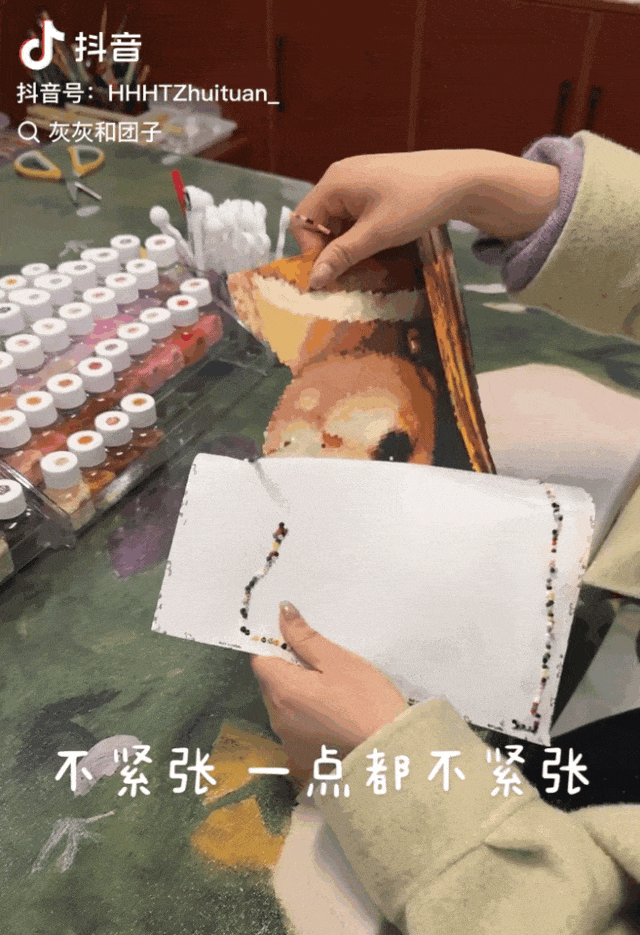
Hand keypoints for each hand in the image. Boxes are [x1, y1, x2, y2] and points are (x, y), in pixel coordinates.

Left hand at [250, 602, 407, 774]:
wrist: (390, 751)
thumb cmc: (368, 701)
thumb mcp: (338, 660)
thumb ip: (305, 637)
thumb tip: (282, 611)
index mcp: (283, 691)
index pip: (260, 659)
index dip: (275, 646)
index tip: (298, 643)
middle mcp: (277, 718)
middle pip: (270, 682)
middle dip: (288, 670)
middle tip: (322, 667)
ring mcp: (287, 740)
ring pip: (281, 704)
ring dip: (296, 694)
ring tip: (330, 693)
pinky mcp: (300, 755)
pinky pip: (293, 726)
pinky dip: (305, 716)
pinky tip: (331, 715)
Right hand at [290, 149, 559, 288]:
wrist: (461, 179)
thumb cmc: (418, 202)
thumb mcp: (377, 234)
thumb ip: (342, 256)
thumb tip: (313, 280)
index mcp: (334, 182)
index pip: (302, 222)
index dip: (311, 251)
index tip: (333, 271)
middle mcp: (340, 176)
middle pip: (318, 220)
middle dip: (330, 247)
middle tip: (352, 267)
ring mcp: (357, 178)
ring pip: (337, 219)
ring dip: (346, 242)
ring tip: (370, 254)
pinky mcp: (372, 184)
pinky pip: (353, 213)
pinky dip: (360, 231)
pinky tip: (379, 240)